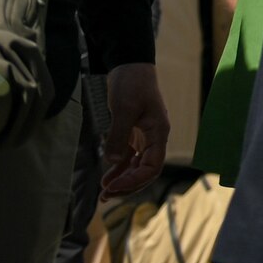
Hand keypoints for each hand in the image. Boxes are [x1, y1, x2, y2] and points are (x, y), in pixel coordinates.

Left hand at [99, 63, 169, 197]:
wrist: (130, 66)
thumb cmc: (132, 84)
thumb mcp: (124, 108)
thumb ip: (118, 135)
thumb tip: (113, 162)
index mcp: (158, 133)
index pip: (152, 166)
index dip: (134, 180)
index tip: (113, 186)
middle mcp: (154, 138)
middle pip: (146, 171)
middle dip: (128, 185)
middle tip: (106, 196)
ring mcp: (144, 137)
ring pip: (137, 167)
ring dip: (123, 180)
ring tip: (104, 193)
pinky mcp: (133, 134)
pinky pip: (129, 158)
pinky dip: (119, 169)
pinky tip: (106, 178)